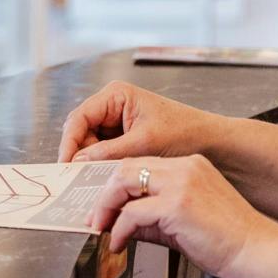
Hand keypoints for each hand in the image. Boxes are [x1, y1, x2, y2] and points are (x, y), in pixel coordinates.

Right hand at [58, 81, 223, 163]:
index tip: (65, 165)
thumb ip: (108, 153)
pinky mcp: (125, 138)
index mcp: (117, 95)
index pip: (79, 118)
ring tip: (92, 182)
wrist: (212, 143)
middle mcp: (114, 105)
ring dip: (90, 163)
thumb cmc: (185, 132)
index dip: (69, 143)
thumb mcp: (144, 144)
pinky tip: (104, 179)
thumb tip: (78, 162)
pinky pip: (104, 152)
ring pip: (91, 145)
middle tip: (75, 179)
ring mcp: (118, 122)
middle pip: (81, 132)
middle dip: (79, 155)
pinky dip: (102, 166)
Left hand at [86, 155, 277, 277]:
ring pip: (124, 182)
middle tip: (96, 216)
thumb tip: (123, 225)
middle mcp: (185, 168)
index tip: (105, 204)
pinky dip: (120, 228)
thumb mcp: (183, 224)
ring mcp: (182, 183)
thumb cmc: (230, 240)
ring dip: (107, 207)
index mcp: (190, 167)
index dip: (117, 185)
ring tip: (101, 227)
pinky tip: (119, 242)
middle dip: (105, 193)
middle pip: (126, 167)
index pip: (141, 165)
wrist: (258, 250)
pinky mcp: (178, 204)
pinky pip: (133, 212)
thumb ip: (153, 220)